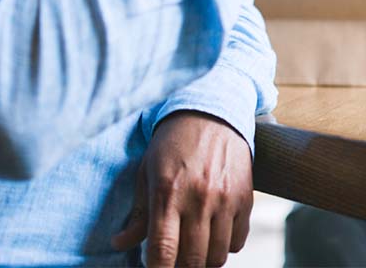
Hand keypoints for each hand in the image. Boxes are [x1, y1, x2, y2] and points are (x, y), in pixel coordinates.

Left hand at [112, 111, 252, 266]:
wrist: (211, 113)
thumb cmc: (173, 144)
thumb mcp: (148, 171)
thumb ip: (137, 213)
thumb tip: (118, 244)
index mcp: (167, 191)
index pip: (163, 250)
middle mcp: (198, 197)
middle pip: (192, 261)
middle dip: (181, 267)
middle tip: (174, 258)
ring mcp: (225, 199)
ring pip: (217, 258)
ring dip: (204, 260)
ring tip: (193, 246)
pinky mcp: (246, 198)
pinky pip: (238, 243)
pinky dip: (225, 245)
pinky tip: (213, 231)